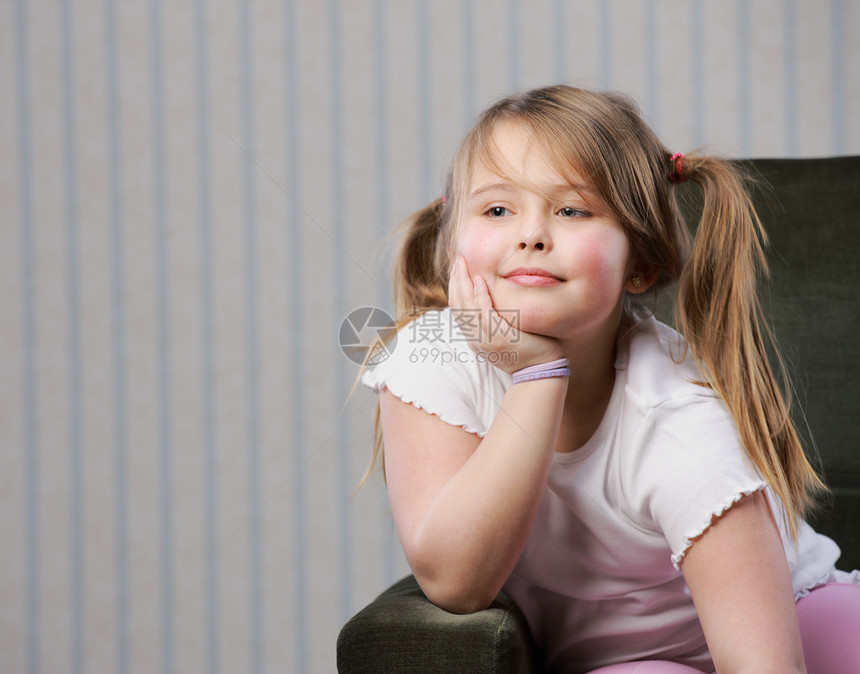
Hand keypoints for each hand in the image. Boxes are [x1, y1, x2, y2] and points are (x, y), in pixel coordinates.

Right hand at [448, 255, 564, 374]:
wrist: (541, 370)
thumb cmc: (529, 349)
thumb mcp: (505, 333)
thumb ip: (496, 318)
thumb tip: (494, 296)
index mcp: (474, 337)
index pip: (457, 308)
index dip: (454, 287)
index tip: (457, 269)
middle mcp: (475, 339)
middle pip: (457, 305)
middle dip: (455, 280)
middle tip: (458, 260)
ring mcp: (485, 339)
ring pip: (466, 307)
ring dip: (463, 283)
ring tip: (464, 264)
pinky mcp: (499, 337)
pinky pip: (484, 313)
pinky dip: (480, 296)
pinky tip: (481, 281)